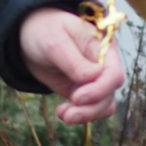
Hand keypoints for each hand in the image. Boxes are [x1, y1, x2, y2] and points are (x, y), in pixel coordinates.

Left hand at [20, 7, 124, 123]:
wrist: (31, 35)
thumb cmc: (45, 29)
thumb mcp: (55, 41)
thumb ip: (74, 61)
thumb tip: (93, 77)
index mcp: (104, 48)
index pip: (114, 75)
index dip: (99, 90)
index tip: (77, 97)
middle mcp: (104, 66)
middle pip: (110, 95)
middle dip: (90, 108)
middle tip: (66, 114)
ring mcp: (94, 81)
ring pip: (103, 106)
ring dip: (85, 115)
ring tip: (62, 114)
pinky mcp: (83, 92)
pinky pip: (91, 109)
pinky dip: (80, 116)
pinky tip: (62, 112)